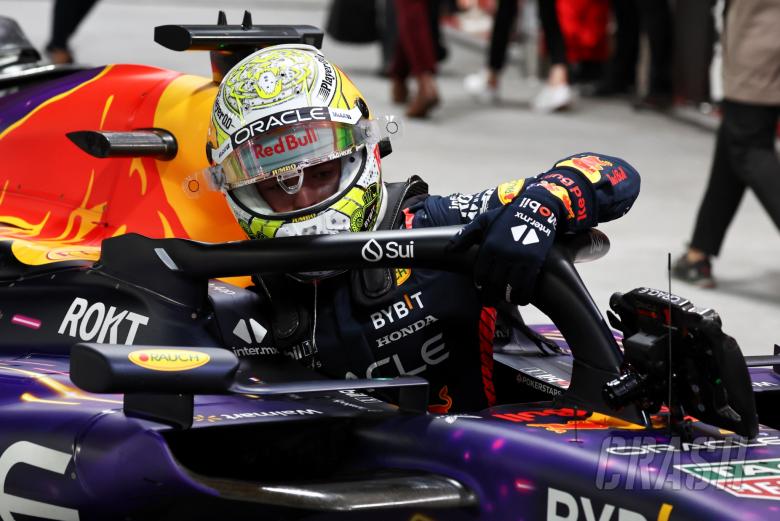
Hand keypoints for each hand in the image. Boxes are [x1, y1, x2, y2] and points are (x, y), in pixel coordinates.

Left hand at [451, 186, 560, 304]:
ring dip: (505, 298)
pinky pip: (527, 286)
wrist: (535, 210)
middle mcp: (503, 255)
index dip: (479, 284)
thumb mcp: (483, 221)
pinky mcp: (534, 263)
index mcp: (489, 246)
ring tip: (504, 300)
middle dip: (490, 295)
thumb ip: (465, 236)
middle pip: (493, 283)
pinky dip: (522, 296)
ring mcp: (520, 260)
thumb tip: (449, 250)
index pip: (480, 273)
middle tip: (489, 300)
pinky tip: (520, 299)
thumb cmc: (507, 216)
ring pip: (509, 288)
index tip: (480, 287)